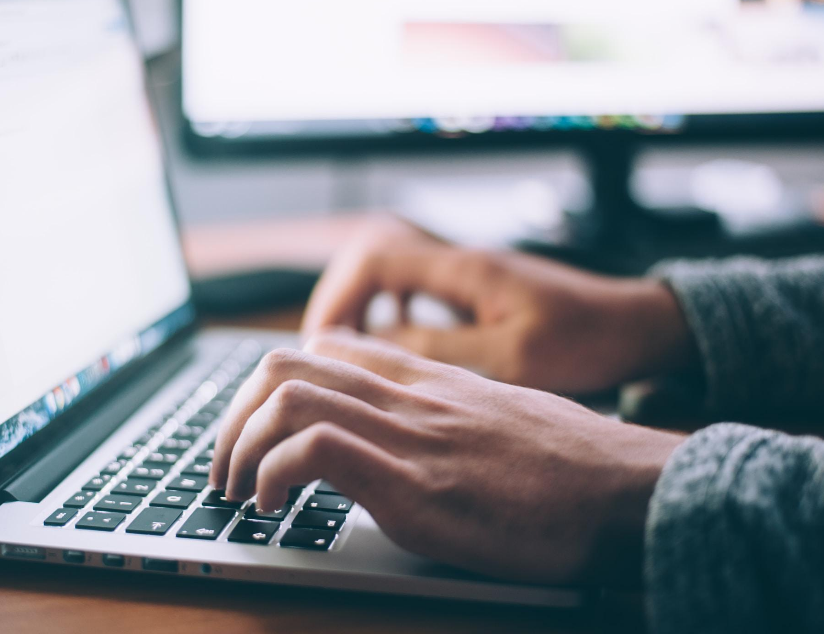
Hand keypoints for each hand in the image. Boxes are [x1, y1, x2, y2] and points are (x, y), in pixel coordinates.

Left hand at [210, 329, 685, 585]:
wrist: (631, 490)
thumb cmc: (573, 465)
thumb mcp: (500, 418)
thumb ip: (445, 414)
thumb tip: (408, 436)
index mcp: (427, 380)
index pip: (326, 347)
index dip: (272, 384)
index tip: (258, 428)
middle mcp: (409, 396)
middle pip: (286, 363)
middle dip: (233, 415)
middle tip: (226, 465)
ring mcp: (410, 435)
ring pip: (287, 396)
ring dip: (238, 445)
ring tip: (237, 490)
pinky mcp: (415, 485)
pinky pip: (315, 449)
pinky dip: (273, 474)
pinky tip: (273, 507)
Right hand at [302, 216, 695, 393]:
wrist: (636, 326)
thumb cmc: (587, 340)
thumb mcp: (512, 357)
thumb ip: (440, 348)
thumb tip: (374, 345)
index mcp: (464, 269)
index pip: (374, 258)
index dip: (338, 297)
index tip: (323, 342)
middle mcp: (459, 261)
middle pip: (371, 258)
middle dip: (339, 301)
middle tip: (324, 350)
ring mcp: (467, 273)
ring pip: (390, 273)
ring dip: (362, 306)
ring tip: (348, 349)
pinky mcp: (476, 290)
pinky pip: (414, 289)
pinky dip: (391, 311)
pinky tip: (394, 343)